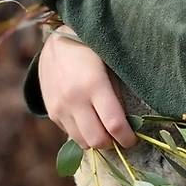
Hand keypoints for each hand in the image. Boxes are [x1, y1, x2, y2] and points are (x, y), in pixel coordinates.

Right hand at [38, 25, 137, 149]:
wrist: (56, 42)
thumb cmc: (92, 50)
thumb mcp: (110, 65)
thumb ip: (118, 94)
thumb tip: (128, 122)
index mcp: (94, 85)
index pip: (114, 124)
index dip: (127, 137)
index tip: (134, 139)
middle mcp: (74, 100)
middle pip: (97, 140)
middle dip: (113, 143)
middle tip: (121, 137)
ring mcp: (59, 108)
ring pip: (82, 142)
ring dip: (97, 141)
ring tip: (107, 130)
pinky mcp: (51, 112)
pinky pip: (70, 133)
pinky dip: (83, 133)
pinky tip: (90, 120)